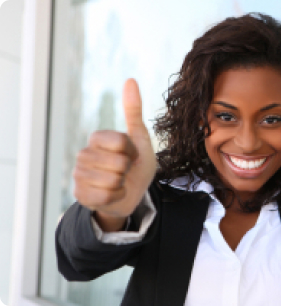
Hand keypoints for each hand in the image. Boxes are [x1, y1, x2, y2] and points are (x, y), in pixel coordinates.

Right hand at [73, 79, 156, 230]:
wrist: (133, 194)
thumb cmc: (137, 164)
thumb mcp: (140, 138)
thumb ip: (134, 110)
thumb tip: (130, 79)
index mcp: (97, 138)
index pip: (120, 141)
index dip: (133, 151)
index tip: (132, 154)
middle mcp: (83, 154)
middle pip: (118, 163)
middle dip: (128, 170)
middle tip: (125, 171)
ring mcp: (79, 175)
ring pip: (112, 180)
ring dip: (122, 184)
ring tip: (118, 182)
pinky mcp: (80, 195)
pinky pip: (105, 197)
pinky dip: (116, 197)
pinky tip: (112, 194)